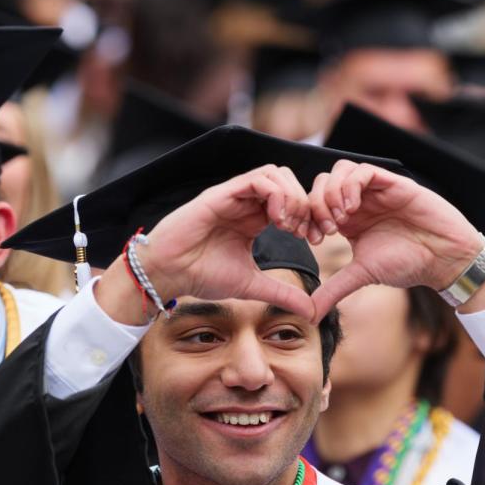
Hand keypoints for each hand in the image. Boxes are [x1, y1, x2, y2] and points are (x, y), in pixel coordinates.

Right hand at [94, 165, 313, 324]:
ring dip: (292, 197)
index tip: (315, 239)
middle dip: (305, 203)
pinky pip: (258, 179)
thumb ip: (283, 293)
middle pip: (289, 180)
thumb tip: (312, 312)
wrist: (169, 273)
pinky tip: (276, 221)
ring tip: (288, 226)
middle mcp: (246, 203)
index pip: (293, 200)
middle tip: (304, 232)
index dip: (310, 215)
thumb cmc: (201, 276)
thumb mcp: (253, 285)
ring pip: (276, 173)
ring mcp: (235, 195)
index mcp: (255, 219)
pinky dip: (276, 194)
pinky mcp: (223, 193)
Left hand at [308, 160, 484, 319]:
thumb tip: (310, 315)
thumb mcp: (362, 275)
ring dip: (331, 193)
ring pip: (339, 171)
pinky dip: (350, 185)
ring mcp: (374, 190)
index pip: (314, 204)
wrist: (443, 258)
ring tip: (341, 218)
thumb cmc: (408, 263)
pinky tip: (353, 208)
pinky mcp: (391, 183)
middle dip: (316, 204)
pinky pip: (362, 170)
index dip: (306, 218)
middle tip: (327, 230)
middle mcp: (359, 202)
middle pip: (321, 183)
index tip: (314, 240)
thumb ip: (333, 290)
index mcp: (348, 221)